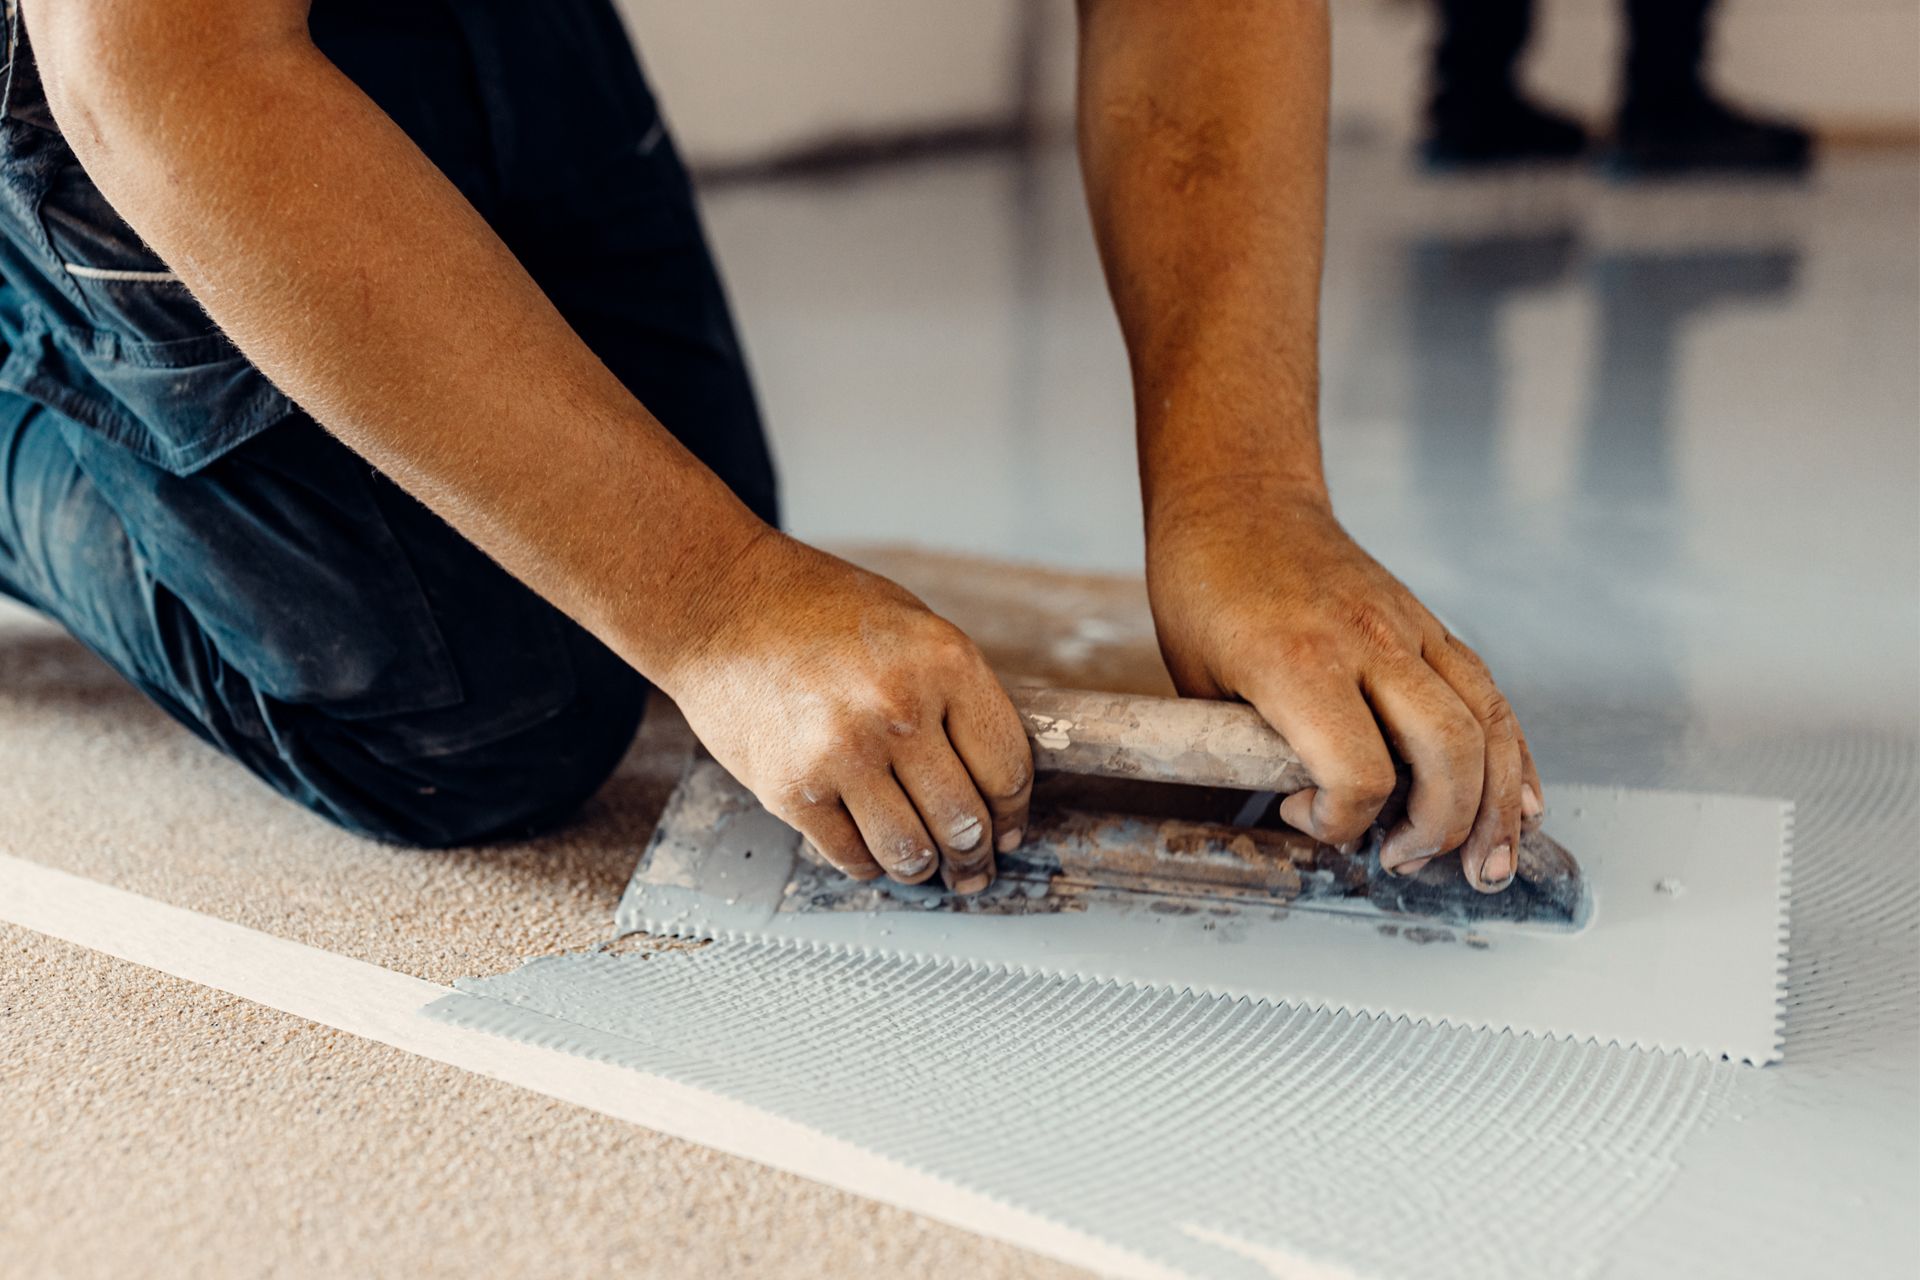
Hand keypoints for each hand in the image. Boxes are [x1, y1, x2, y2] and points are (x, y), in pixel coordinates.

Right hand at [659, 532, 1031, 894]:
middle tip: (973, 867)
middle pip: (965, 820)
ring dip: (923, 868)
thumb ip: (956, 697)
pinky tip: (869, 845)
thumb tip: (995, 782)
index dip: (1014, 812)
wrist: (721, 604)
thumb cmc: (819, 612)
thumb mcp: (913, 629)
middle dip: (975, 856)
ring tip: (922, 863)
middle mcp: (898, 709)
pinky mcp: (792, 790)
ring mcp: (842, 753)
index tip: (1009, 829)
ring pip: (911, 853)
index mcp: (944, 662)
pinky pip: (851, 857)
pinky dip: (867, 862)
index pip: (1007, 768)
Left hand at [1146, 482, 1542, 891]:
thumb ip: (1250, 750)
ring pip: (1487, 723)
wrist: (1239, 499)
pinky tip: (1519, 803)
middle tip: (1405, 861)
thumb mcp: (1199, 682)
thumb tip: (1297, 815)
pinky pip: (1487, 695)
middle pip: (1448, 751)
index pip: (1358, 771)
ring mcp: (1409, 628)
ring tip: (1488, 865)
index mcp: (1298, 661)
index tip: (1301, 814)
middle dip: (1439, 826)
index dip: (1339, 819)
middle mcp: (1368, 641)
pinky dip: (1512, 754)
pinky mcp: (1429, 624)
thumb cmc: (1205, 591)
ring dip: (1498, 806)